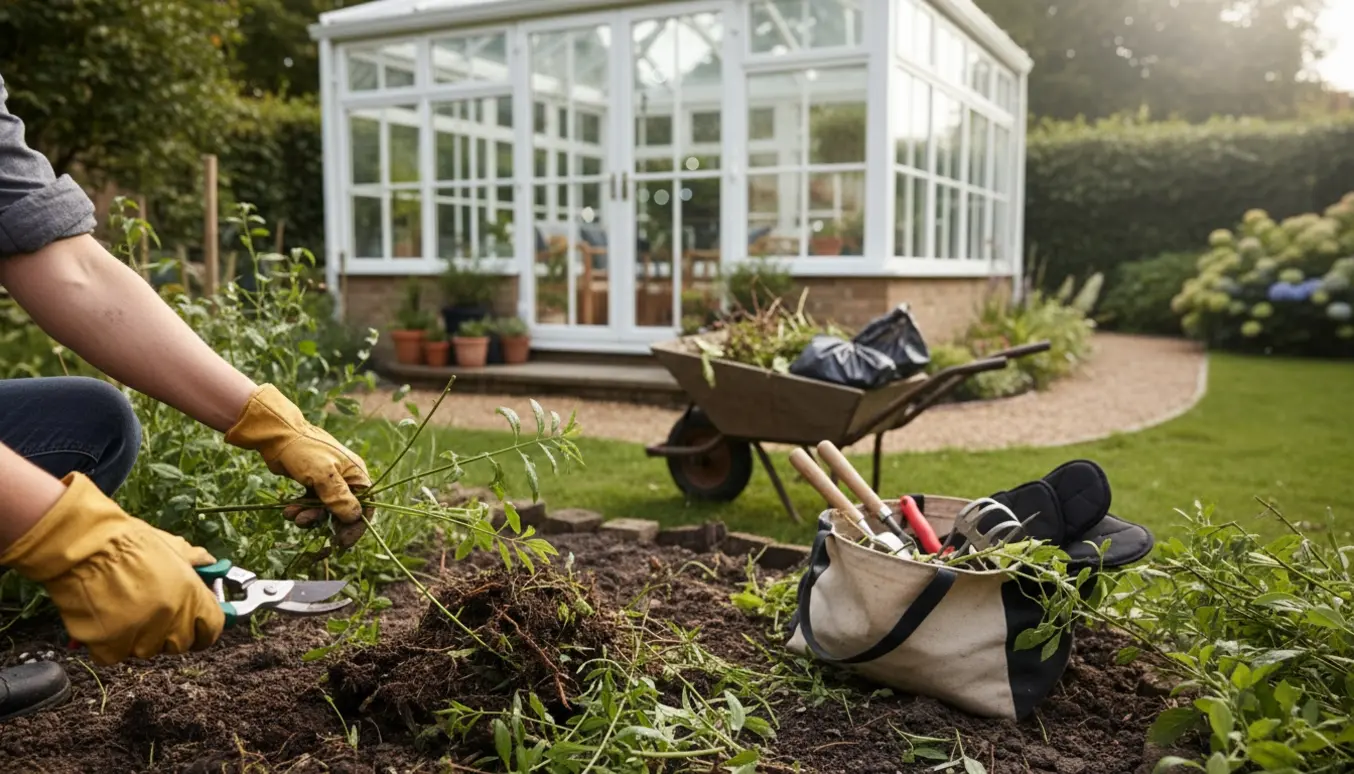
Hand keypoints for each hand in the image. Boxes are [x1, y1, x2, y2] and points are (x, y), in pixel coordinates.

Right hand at [0, 473, 224, 664]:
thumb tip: (210, 562)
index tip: (196, 629)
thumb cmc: (126, 542)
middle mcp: (171, 617)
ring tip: (120, 609)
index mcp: (192, 595)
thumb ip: (193, 560)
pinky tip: (102, 619)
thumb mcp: (169, 545)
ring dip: (135, 637)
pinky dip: (107, 644)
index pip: (212, 628)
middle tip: (150, 615)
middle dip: (168, 634)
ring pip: (145, 650)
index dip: (204, 630)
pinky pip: (114, 655)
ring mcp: (141, 634)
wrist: (85, 546)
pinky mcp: (109, 645)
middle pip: (179, 644)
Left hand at [224, 384, 371, 548]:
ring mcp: (328, 482)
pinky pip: (310, 504)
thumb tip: (355, 516)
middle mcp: (345, 479)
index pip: (365, 505)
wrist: (277, 434)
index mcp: (355, 474)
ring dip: (309, 516)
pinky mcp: (312, 483)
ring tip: (294, 516)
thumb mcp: (323, 475)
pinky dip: (300, 510)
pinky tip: (288, 510)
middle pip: (343, 510)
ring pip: (324, 509)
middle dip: (327, 521)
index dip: (356, 525)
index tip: (343, 541)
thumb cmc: (304, 450)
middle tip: (311, 528)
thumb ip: (339, 497)